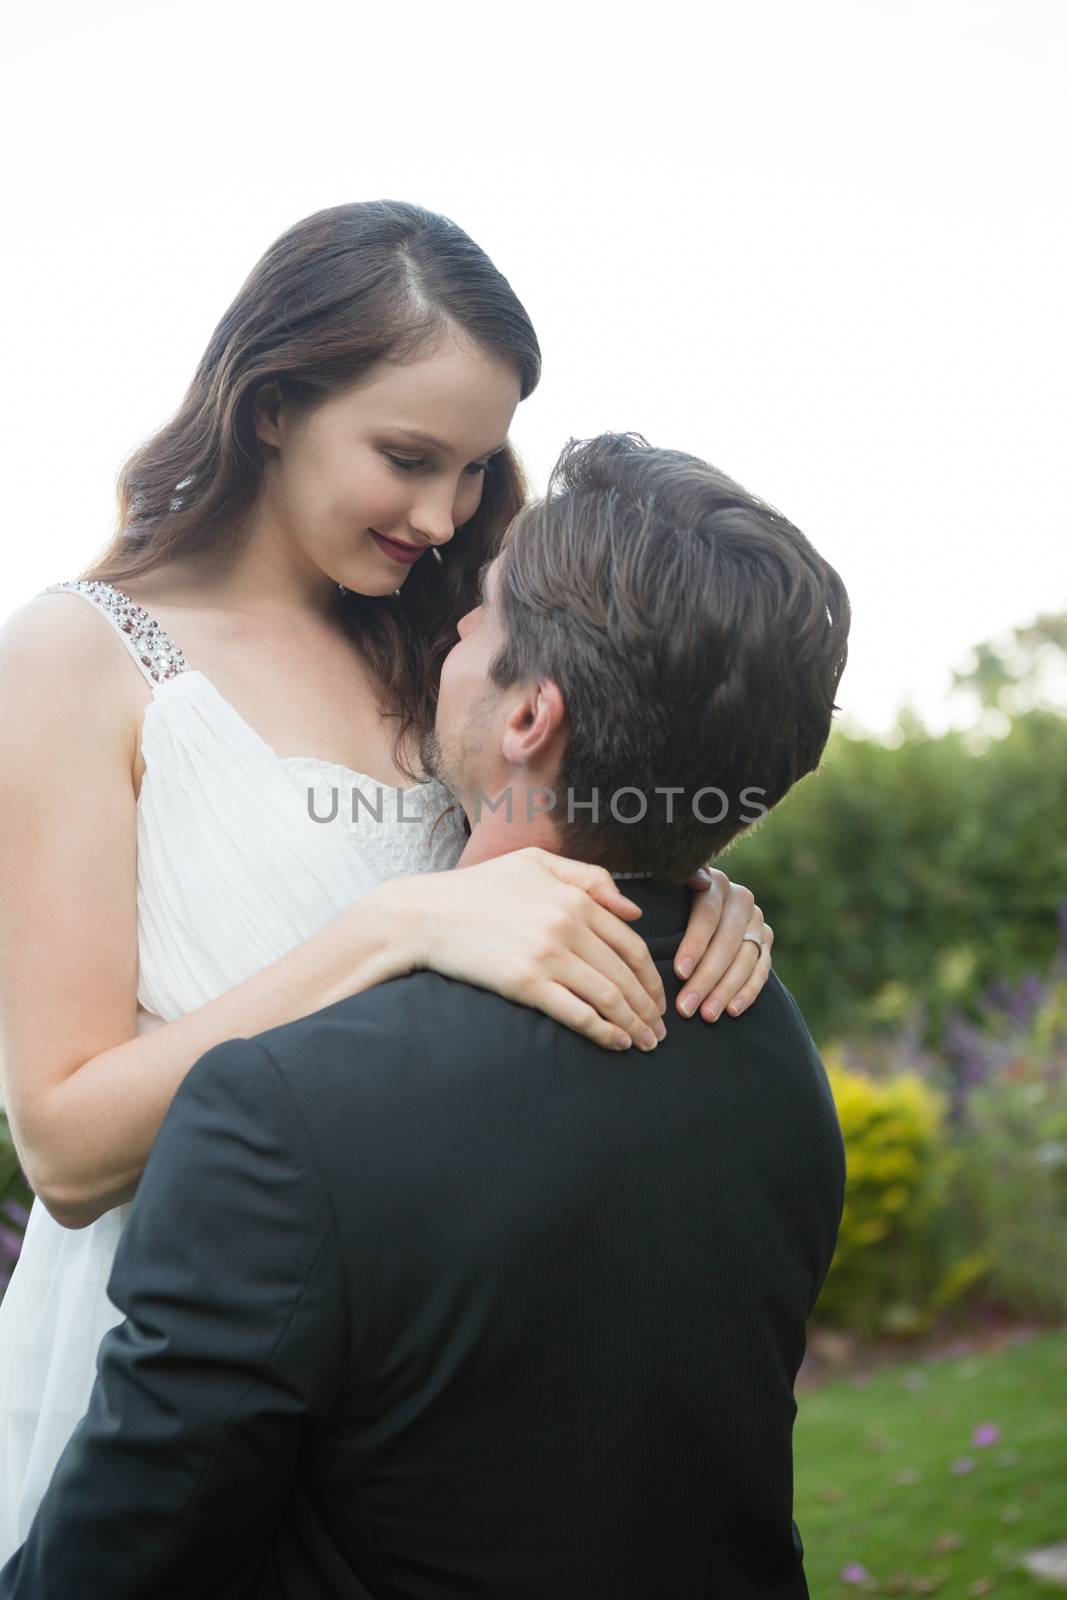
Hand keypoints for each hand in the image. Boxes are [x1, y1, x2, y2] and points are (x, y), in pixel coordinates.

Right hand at [395, 847, 668, 1052]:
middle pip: (626, 975)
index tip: (658, 999)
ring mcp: (548, 956)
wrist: (426, 914)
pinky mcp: (526, 984)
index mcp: (575, 899)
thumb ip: (589, 878)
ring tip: (644, 1043)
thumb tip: (633, 909)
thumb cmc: (479, 888)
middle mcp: (568, 926)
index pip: (631, 944)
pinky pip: (577, 1013)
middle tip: (659, 1032)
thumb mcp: (536, 864)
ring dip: (634, 1024)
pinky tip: (616, 1043)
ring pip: (608, 997)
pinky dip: (604, 1031)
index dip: (651, 977)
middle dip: (649, 1008)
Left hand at [671, 867, 773, 1022]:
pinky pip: (761, 970)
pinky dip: (748, 993)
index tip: (679, 972)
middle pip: (726, 942)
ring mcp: (756, 921)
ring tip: (706, 1015)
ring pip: (745, 959)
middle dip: (706, 978)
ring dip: (726, 991)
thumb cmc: (668, 903)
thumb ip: (678, 882)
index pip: (707, 915)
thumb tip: (699, 880)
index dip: (694, 944)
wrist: (698, 910)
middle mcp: (741, 898)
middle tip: (686, 1007)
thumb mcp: (668, 889)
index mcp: (715, 883)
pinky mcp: (766, 941)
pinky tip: (732, 1011)